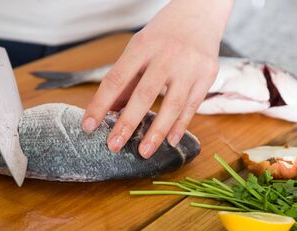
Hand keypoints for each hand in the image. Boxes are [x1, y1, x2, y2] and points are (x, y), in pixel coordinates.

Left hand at [82, 0, 233, 158]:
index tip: (88, 125)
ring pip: (172, 105)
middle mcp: (167, 55)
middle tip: (114, 145)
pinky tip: (171, 141)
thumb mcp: (139, 48)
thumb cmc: (163, 34)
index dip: (100, 104)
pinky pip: (192, 106)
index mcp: (142, 46)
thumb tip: (109, 111)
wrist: (199, 12)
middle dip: (127, 123)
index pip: (116, 79)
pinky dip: (181, 126)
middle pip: (144, 94)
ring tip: (144, 152)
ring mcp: (190, 66)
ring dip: (157, 132)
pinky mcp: (208, 74)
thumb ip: (126, 80)